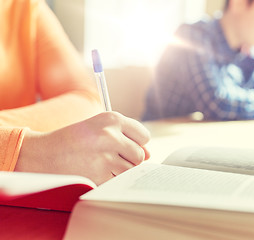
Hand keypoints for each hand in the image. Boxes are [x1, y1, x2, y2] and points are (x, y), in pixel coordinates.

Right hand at [15, 112, 150, 184]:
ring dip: (119, 170)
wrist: (43, 154)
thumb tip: (150, 155)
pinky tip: (94, 171)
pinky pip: (117, 181)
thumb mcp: (99, 128)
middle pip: (140, 155)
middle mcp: (110, 135)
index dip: (137, 143)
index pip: (144, 136)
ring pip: (130, 170)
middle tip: (109, 156)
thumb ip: (126, 137)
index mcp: (112, 119)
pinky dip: (109, 180)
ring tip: (100, 163)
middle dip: (129, 159)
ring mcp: (105, 157)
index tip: (124, 145)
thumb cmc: (75, 140)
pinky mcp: (99, 176)